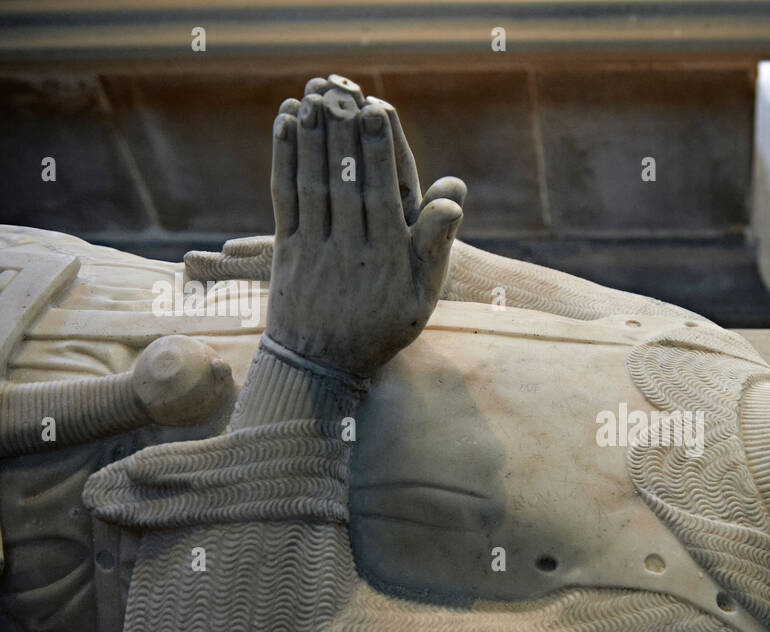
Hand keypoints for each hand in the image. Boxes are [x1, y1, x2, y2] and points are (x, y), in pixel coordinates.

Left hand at [265, 77, 465, 376]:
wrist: (323, 368)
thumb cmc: (384, 328)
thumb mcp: (422, 296)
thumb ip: (435, 245)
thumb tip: (451, 196)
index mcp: (387, 261)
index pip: (383, 195)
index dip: (378, 152)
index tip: (376, 112)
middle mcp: (349, 252)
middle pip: (345, 184)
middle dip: (342, 135)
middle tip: (340, 90)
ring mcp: (314, 251)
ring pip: (313, 186)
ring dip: (311, 138)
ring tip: (312, 96)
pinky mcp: (287, 251)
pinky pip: (284, 198)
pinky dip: (283, 158)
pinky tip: (285, 124)